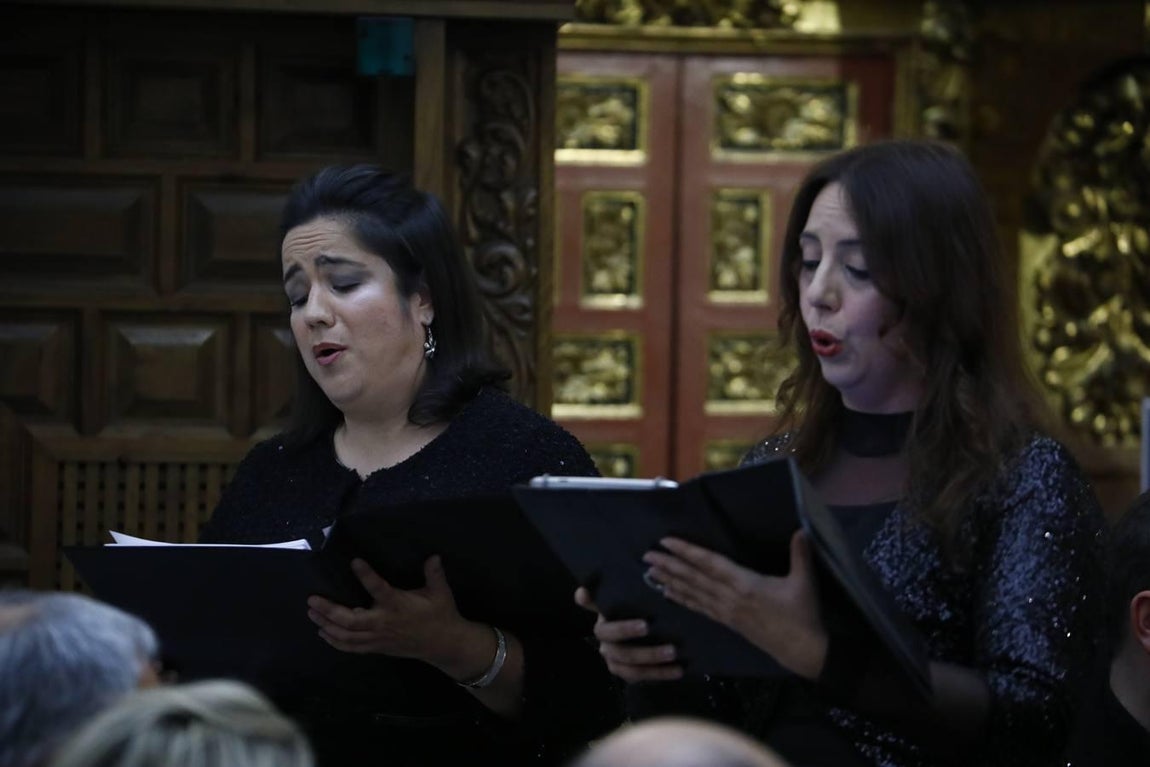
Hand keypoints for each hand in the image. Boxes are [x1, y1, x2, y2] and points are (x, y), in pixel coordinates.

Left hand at [307, 555, 469, 665]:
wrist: (444, 644)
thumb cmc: (440, 614)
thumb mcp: (441, 592)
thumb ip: (434, 574)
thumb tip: (433, 556)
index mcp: (397, 605)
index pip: (378, 589)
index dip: (366, 575)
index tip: (354, 562)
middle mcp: (383, 622)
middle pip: (350, 620)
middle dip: (328, 610)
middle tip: (312, 600)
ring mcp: (378, 638)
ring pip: (346, 635)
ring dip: (326, 625)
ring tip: (312, 614)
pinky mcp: (377, 647)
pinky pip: (351, 647)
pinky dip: (335, 641)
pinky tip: (324, 633)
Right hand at [574, 586, 682, 682]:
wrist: (648, 633)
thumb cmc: (637, 609)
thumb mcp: (630, 596)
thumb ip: (619, 589)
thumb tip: (588, 588)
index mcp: (603, 620)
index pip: (599, 621)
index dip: (604, 614)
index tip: (623, 610)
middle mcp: (605, 642)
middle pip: (614, 643)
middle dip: (630, 635)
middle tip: (649, 627)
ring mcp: (615, 660)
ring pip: (628, 663)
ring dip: (650, 658)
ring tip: (673, 653)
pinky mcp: (627, 673)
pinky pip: (640, 676)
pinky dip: (660, 674)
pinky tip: (678, 669)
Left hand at [642, 530, 827, 678]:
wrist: (801, 650)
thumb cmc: (802, 614)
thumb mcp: (805, 582)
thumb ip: (800, 555)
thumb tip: (801, 530)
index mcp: (745, 584)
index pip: (710, 564)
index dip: (687, 552)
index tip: (667, 542)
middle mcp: (730, 598)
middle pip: (694, 578)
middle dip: (669, 566)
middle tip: (647, 555)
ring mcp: (726, 612)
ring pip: (693, 593)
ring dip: (670, 581)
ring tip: (650, 572)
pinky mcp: (727, 622)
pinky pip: (699, 608)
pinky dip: (682, 599)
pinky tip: (668, 593)